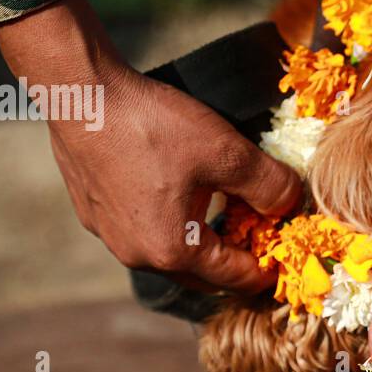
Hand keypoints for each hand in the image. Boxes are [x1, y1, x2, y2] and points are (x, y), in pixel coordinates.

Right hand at [0, 0, 301, 291]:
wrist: (80, 93)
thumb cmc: (152, 124)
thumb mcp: (227, 152)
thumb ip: (268, 185)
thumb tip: (290, 204)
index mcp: (173, 250)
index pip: (235, 278)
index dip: (266, 271)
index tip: (286, 261)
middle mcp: (137, 256)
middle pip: (201, 274)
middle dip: (234, 260)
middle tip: (261, 236)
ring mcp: (110, 237)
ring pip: (170, 253)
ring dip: (201, 242)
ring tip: (226, 213)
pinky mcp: (93, 214)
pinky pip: (142, 231)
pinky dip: (170, 224)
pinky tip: (181, 193)